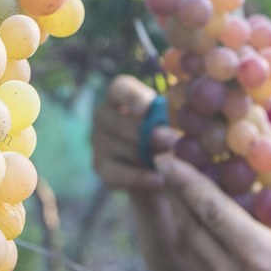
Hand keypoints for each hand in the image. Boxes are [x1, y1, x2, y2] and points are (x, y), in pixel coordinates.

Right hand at [92, 75, 167, 192]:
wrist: (161, 169)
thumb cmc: (167, 134)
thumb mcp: (171, 123)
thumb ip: (167, 123)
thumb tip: (168, 135)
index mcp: (120, 96)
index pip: (120, 89)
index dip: (133, 97)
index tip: (149, 108)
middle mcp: (104, 115)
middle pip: (116, 119)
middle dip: (145, 132)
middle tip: (171, 142)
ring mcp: (99, 141)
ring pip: (119, 147)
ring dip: (146, 155)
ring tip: (172, 162)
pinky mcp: (101, 167)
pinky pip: (116, 174)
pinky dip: (139, 178)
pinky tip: (159, 181)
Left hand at [154, 125, 270, 270]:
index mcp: (259, 257)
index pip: (211, 212)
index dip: (186, 180)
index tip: (166, 155)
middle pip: (190, 228)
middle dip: (175, 190)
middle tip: (167, 157)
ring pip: (190, 246)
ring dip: (180, 211)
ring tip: (177, 178)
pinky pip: (199, 261)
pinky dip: (194, 232)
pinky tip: (196, 209)